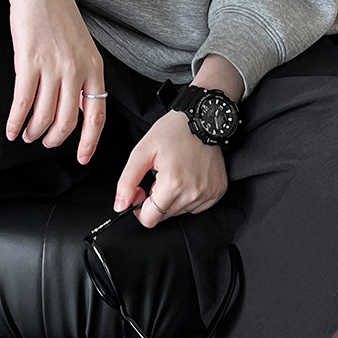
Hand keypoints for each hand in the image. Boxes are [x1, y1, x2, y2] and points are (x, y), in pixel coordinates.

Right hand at [5, 0, 106, 164]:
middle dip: (54, 139)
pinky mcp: (29, 61)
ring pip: (44, 115)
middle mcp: (76, 70)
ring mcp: (53, 66)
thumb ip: (84, 78)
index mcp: (94, 68)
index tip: (81, 158)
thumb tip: (82, 110)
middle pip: (67, 121)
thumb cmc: (59, 17)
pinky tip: (11, 129)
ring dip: (33, 131)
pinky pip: (23, 101)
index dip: (88, 142)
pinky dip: (16, 120)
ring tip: (25, 135)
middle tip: (43, 143)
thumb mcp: (83, 48)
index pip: (97, 115)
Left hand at [114, 109, 229, 227]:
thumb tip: (120, 205)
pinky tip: (188, 176)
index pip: (149, 219)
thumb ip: (128, 181)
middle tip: (159, 176)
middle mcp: (193, 193)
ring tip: (176, 173)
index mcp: (173, 184)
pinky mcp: (217, 192)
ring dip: (173, 198)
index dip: (140, 208)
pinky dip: (189, 196)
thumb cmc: (175, 130)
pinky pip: (196, 206)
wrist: (204, 118)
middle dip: (156, 200)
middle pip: (163, 216)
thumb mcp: (143, 151)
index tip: (142, 192)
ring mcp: (208, 194)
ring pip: (179, 211)